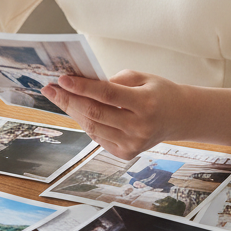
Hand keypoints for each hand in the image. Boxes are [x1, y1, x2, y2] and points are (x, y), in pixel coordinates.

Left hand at [41, 70, 230, 153]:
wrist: (181, 117)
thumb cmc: (158, 92)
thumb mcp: (141, 77)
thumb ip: (113, 80)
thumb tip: (80, 82)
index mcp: (145, 104)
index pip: (107, 95)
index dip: (82, 87)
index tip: (62, 79)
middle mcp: (140, 127)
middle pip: (95, 113)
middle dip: (69, 100)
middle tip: (50, 88)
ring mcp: (133, 144)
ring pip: (92, 127)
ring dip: (73, 111)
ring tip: (60, 97)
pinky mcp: (127, 153)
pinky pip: (98, 137)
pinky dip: (86, 123)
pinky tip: (79, 111)